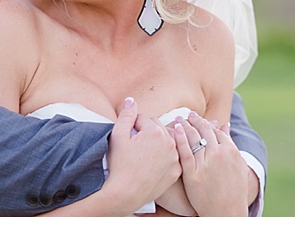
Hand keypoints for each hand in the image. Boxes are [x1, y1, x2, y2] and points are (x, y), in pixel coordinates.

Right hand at [104, 97, 180, 213]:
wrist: (125, 194)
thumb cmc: (119, 165)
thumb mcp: (117, 136)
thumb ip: (126, 115)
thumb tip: (131, 100)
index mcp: (155, 131)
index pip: (144, 119)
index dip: (132, 126)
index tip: (128, 136)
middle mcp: (170, 143)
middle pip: (157, 128)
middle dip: (146, 132)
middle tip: (135, 145)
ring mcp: (175, 158)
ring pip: (166, 142)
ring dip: (158, 143)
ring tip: (145, 152)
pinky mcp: (176, 171)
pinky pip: (172, 157)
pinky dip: (165, 157)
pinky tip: (154, 162)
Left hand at [173, 113, 248, 215]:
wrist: (227, 212)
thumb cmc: (234, 190)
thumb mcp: (238, 164)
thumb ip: (231, 143)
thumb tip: (225, 125)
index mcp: (231, 150)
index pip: (216, 130)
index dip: (206, 123)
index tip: (198, 118)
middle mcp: (219, 154)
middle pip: (204, 130)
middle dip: (195, 120)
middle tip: (188, 115)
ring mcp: (206, 164)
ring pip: (193, 137)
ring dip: (186, 125)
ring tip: (179, 120)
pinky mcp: (193, 174)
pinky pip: (185, 151)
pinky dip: (180, 138)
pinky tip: (177, 130)